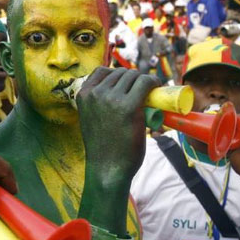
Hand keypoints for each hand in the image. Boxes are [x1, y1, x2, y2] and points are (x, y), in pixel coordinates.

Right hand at [76, 67, 159, 186]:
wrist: (107, 168)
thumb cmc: (102, 147)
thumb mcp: (90, 118)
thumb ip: (97, 103)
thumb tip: (118, 91)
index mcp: (83, 95)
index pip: (102, 71)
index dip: (118, 76)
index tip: (127, 85)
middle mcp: (95, 93)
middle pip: (121, 73)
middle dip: (133, 80)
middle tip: (142, 93)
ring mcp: (111, 98)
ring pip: (134, 76)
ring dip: (143, 82)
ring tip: (149, 95)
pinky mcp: (129, 106)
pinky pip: (145, 82)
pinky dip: (153, 83)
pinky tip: (156, 89)